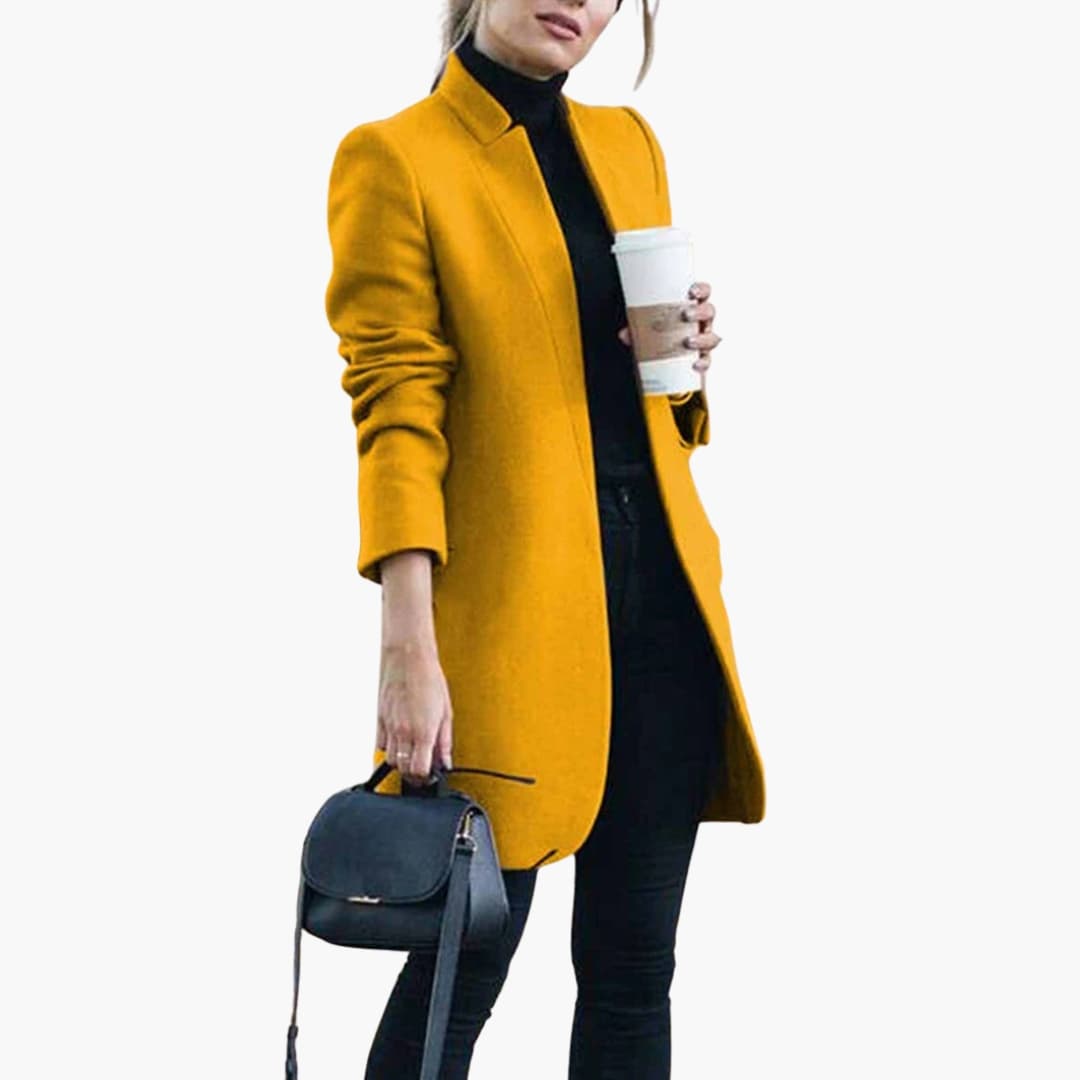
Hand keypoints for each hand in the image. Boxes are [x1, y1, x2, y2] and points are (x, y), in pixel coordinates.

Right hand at [377, 639, 453, 786]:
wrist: (408, 658)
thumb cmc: (429, 679)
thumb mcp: (446, 712)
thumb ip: (444, 741)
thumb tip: (445, 761)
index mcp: (423, 732)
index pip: (419, 771)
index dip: (425, 777)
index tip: (431, 774)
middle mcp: (404, 732)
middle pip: (403, 770)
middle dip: (413, 773)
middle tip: (423, 768)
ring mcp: (390, 726)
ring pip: (390, 760)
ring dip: (401, 763)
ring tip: (412, 754)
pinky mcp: (380, 719)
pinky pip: (380, 745)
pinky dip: (389, 748)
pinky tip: (400, 741)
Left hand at [617, 281, 721, 375]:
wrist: (660, 357)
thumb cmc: (660, 333)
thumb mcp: (647, 326)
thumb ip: (636, 328)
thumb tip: (624, 334)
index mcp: (691, 306)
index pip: (703, 292)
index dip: (701, 289)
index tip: (692, 291)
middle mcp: (701, 321)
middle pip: (709, 312)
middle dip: (700, 312)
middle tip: (686, 315)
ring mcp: (703, 339)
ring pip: (712, 336)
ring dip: (703, 338)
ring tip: (688, 342)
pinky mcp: (702, 357)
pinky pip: (707, 360)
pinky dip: (703, 363)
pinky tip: (695, 365)